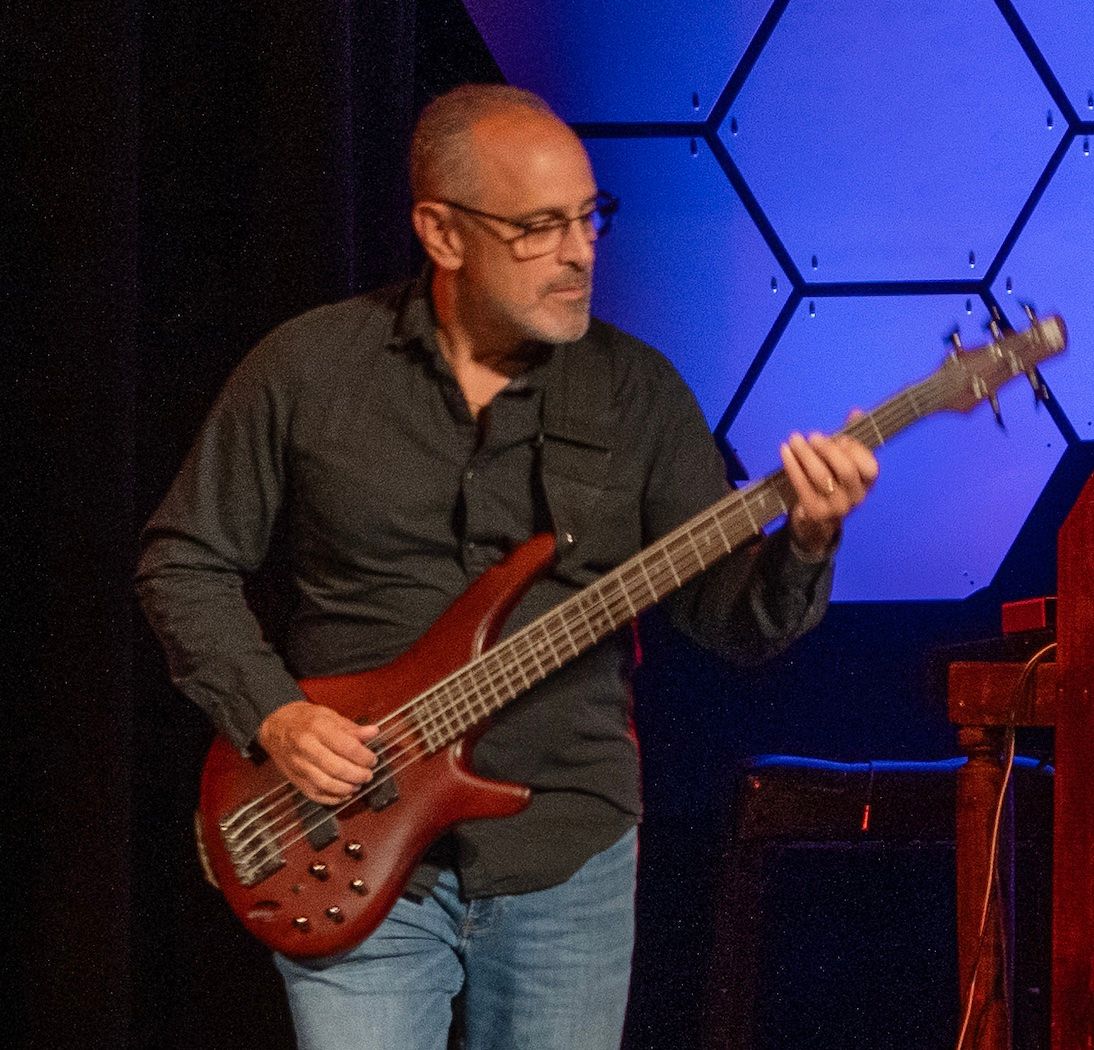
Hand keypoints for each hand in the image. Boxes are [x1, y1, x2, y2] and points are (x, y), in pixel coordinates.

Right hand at [257, 700, 379, 804]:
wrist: (276, 727)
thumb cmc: (305, 720)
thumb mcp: (330, 716)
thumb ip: (352, 728)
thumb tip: (373, 732)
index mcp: (317, 728)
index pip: (346, 746)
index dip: (364, 756)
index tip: (372, 759)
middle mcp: (306, 748)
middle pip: (337, 768)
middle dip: (358, 774)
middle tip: (368, 774)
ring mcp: (299, 766)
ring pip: (326, 784)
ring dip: (347, 788)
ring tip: (358, 784)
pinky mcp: (295, 780)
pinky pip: (316, 794)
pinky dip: (333, 798)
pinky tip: (344, 793)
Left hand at [780, 415, 878, 557]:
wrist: (819, 520)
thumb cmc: (833, 483)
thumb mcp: (845, 462)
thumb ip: (850, 438)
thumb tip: (855, 412)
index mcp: (867, 483)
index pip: (870, 467)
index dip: (855, 450)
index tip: (840, 438)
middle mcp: (856, 497)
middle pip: (846, 470)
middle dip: (828, 450)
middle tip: (813, 436)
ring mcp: (836, 507)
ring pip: (821, 477)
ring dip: (806, 454)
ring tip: (795, 439)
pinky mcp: (815, 511)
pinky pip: (802, 485)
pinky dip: (792, 466)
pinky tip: (785, 451)